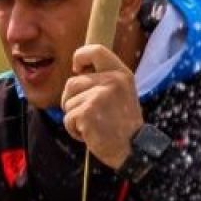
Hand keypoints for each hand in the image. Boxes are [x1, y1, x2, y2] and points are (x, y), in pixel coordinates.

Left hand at [61, 44, 141, 169]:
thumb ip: (105, 80)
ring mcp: (99, 96)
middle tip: (87, 113)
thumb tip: (78, 72)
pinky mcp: (87, 112)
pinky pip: (68, 118)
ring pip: (68, 102)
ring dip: (74, 117)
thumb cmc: (124, 124)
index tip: (77, 68)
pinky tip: (90, 134)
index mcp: (121, 74)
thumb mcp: (122, 93)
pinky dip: (74, 130)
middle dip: (71, 100)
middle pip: (72, 83)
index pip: (96, 50)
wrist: (133, 149)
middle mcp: (111, 81)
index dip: (80, 56)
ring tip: (93, 124)